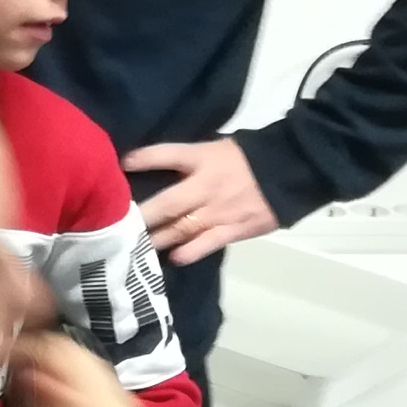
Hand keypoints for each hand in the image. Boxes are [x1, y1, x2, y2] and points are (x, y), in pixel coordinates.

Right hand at [7, 335, 164, 406]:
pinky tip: (65, 401)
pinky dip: (86, 388)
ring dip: (68, 370)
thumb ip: (36, 404)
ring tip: (37, 379)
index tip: (4, 356)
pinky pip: (113, 394)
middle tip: (18, 364)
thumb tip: (30, 369)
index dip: (30, 348)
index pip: (63, 354)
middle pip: (87, 358)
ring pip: (101, 373)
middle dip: (50, 355)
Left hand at [124, 136, 277, 263]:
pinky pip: (208, 243)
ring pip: (182, 227)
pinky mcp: (236, 229)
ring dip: (157, 238)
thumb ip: (182, 158)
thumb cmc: (245, 159)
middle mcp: (208, 186)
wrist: (291, 171)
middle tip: (114, 225)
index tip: (119, 167)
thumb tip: (140, 163)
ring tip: (134, 247)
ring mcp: (221, 210)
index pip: (168, 155)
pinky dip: (189, 251)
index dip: (142, 160)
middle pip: (168, 201)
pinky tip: (173, 257)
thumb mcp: (212, 148)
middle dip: (141, 215)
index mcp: (203, 158)